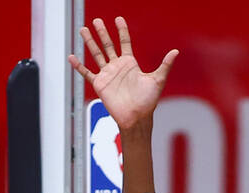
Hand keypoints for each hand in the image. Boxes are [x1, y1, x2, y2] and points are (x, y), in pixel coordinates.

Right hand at [67, 16, 178, 130]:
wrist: (136, 117)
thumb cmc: (148, 102)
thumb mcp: (158, 80)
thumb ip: (165, 65)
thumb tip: (176, 51)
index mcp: (130, 64)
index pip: (125, 42)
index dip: (122, 31)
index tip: (118, 19)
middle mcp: (118, 67)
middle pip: (108, 45)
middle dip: (102, 32)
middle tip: (97, 20)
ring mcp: (107, 75)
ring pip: (96, 54)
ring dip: (90, 42)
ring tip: (83, 30)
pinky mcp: (99, 84)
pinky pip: (86, 73)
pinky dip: (78, 66)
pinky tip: (72, 56)